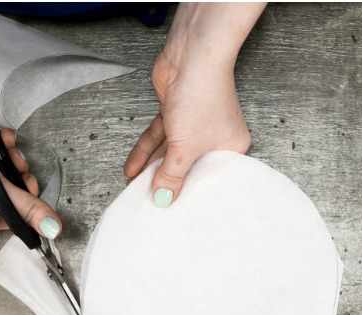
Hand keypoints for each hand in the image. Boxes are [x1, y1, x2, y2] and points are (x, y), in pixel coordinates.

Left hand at [123, 2, 263, 204]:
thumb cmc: (203, 96)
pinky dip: (144, 152)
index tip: (174, 212)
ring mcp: (192, 125)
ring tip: (133, 190)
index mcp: (230, 147)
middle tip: (149, 204)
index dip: (191, 195)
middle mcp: (213, 136)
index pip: (208, 179)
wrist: (191, 56)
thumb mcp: (185, 148)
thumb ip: (171, 176)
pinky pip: (158, 139)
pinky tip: (131, 168)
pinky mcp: (174, 114)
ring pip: (168, 153)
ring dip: (149, 169)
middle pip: (186, 167)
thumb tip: (163, 199)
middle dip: (166, 183)